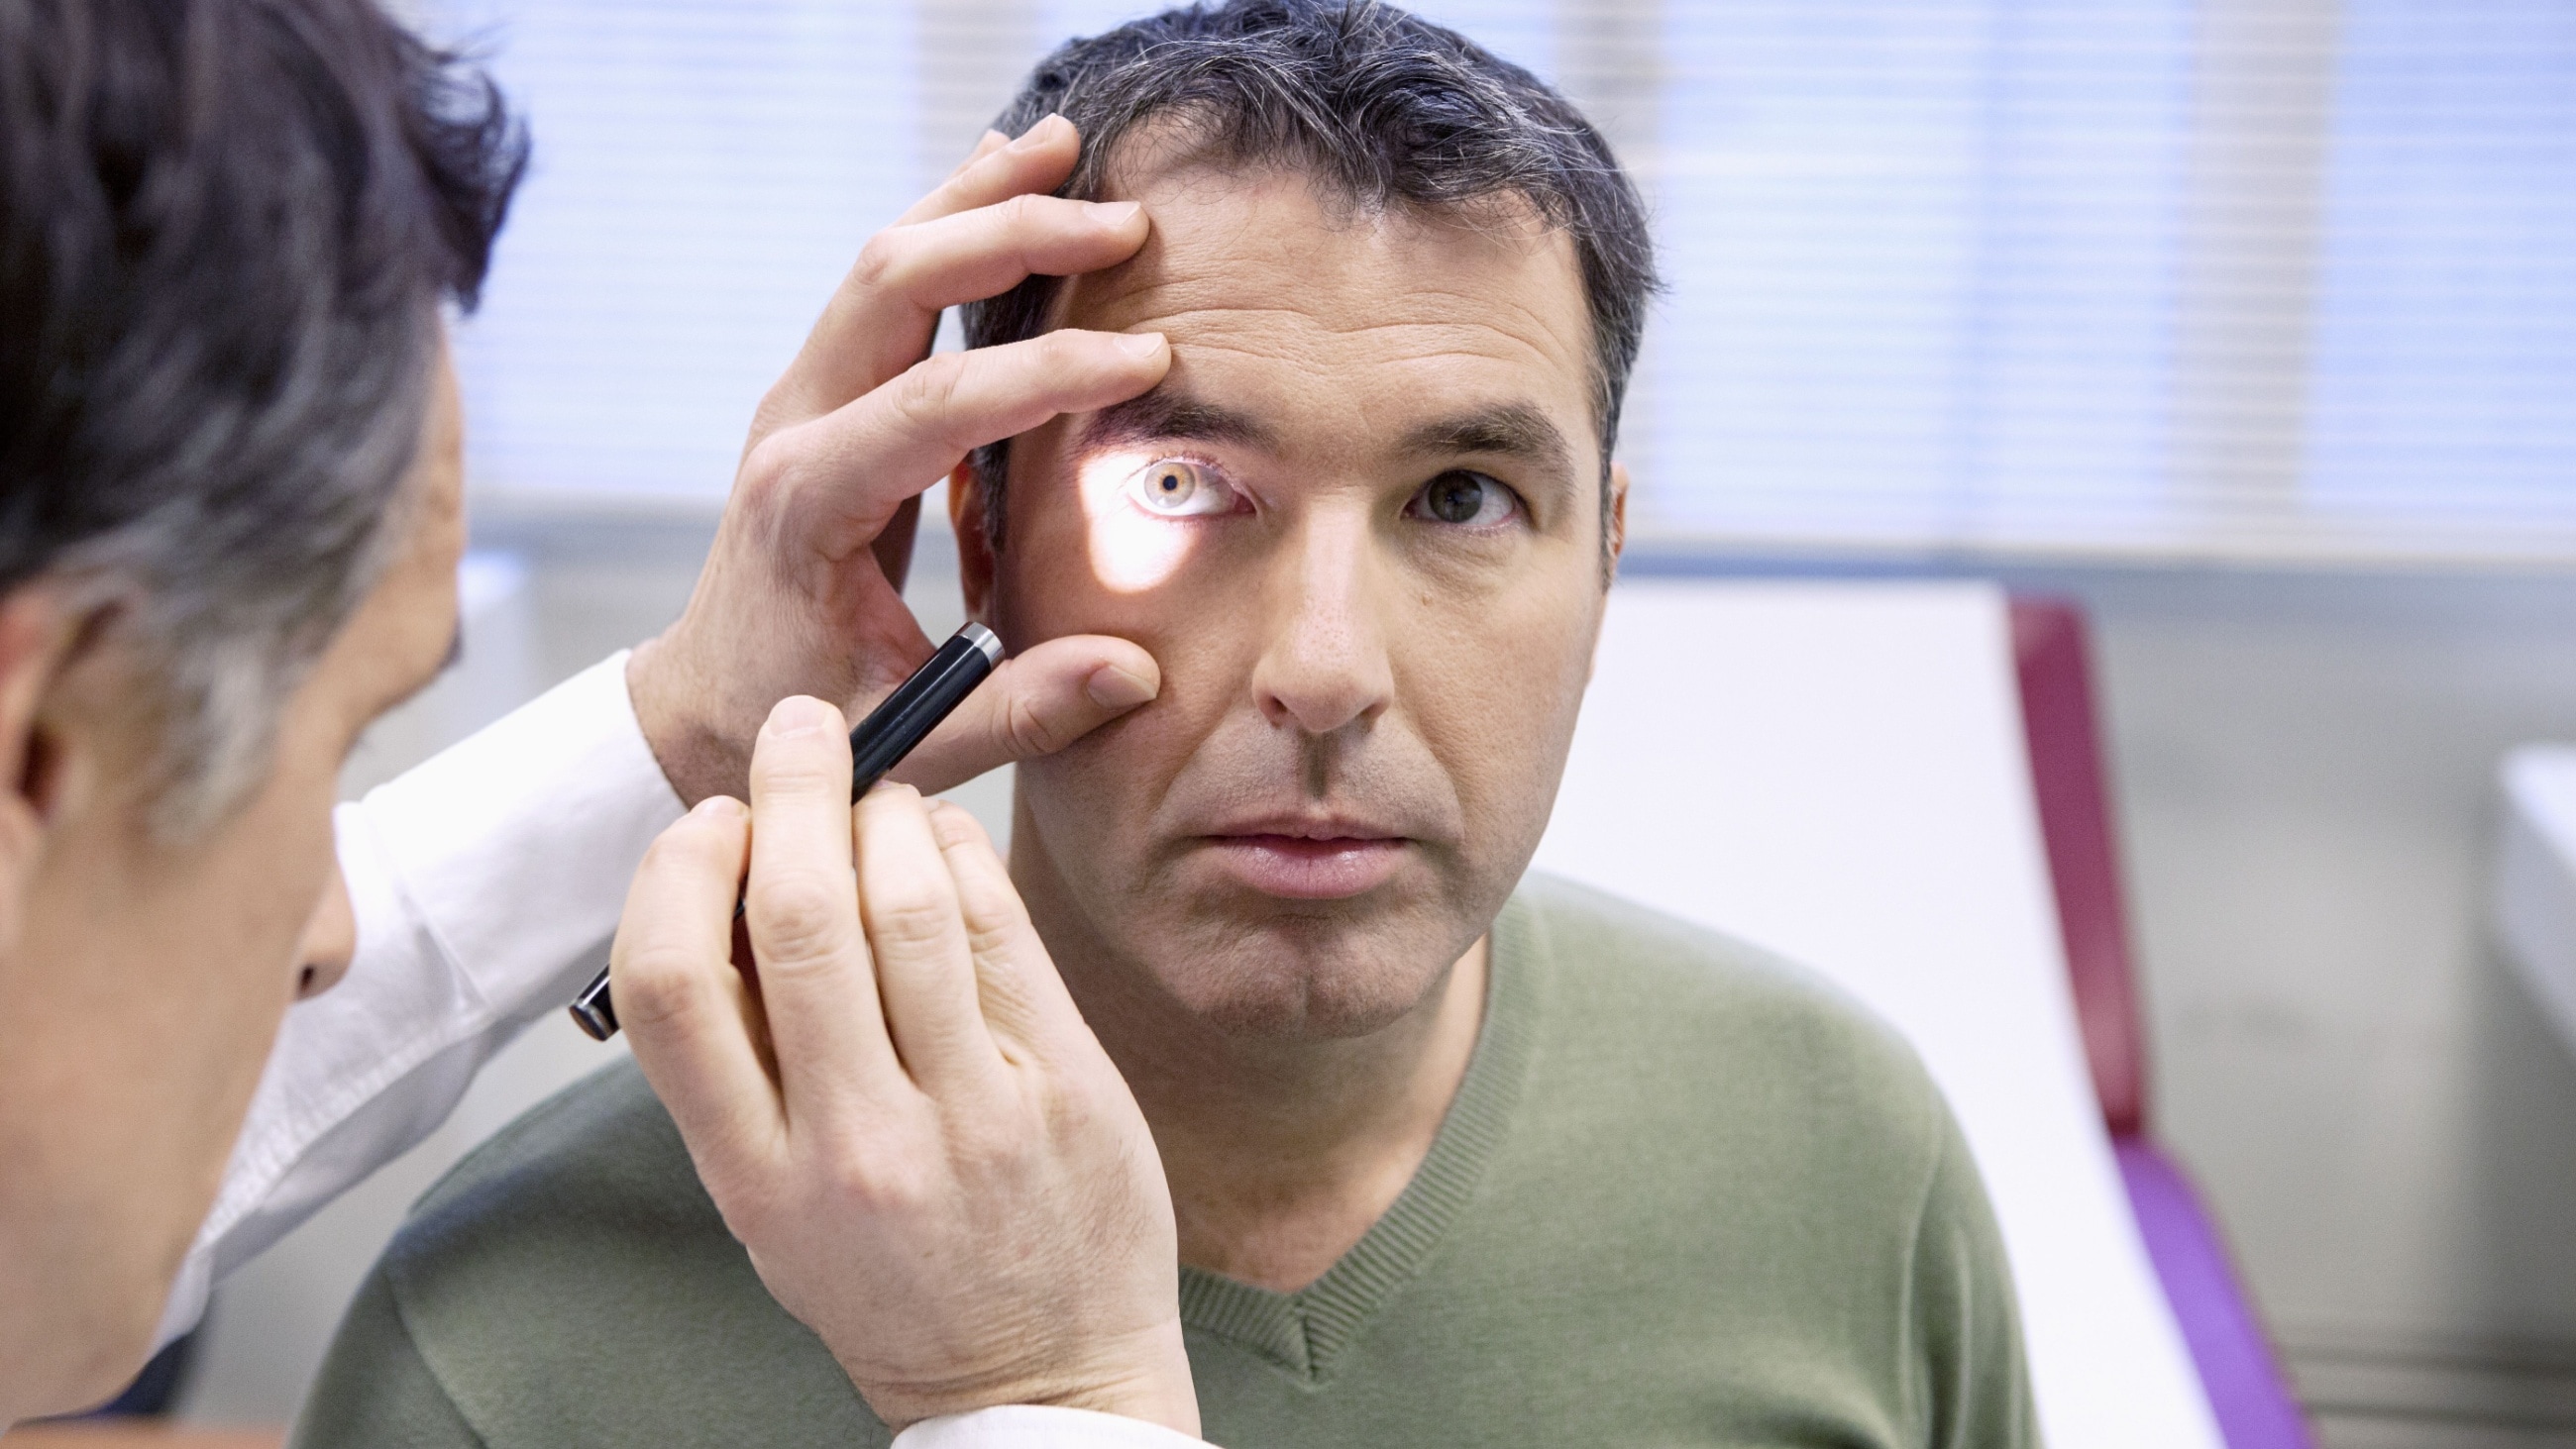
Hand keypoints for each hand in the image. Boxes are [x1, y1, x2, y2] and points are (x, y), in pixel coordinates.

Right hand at [611, 695, 1198, 1436]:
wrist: (1044, 1379)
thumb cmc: (898, 1277)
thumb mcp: (775, 1207)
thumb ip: (743, 1069)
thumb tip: (729, 884)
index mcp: (755, 1176)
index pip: (668, 986)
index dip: (677, 875)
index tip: (707, 828)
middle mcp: (855, 1144)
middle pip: (793, 917)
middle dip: (789, 792)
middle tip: (799, 730)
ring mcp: (968, 1113)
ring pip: (905, 903)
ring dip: (885, 809)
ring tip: (877, 784)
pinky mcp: (1062, 1083)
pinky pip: (998, 926)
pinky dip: (957, 855)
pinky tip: (941, 840)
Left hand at [628, 116, 1167, 805]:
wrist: (698, 709)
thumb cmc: (798, 726)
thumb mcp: (904, 743)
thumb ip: (1016, 711)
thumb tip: (1133, 672)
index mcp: (809, 504)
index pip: (935, 406)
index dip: (1046, 373)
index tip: (1146, 360)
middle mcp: (794, 427)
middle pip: (894, 284)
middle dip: (1010, 237)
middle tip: (1127, 223)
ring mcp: (801, 399)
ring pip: (884, 261)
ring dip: (977, 199)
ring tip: (1069, 146)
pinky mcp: (823, 395)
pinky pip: (885, 285)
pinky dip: (949, 223)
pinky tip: (1007, 177)